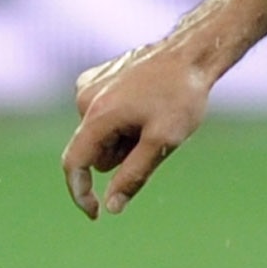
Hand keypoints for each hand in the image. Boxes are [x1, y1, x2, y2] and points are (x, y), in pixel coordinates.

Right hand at [60, 38, 215, 218]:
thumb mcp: (163, 141)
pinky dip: (122, 120)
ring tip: (153, 117)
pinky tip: (146, 104)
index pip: (74, 164)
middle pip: (94, 151)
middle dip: (119, 155)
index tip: (96, 214)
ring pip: (100, 134)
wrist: (192, 52)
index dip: (81, 194)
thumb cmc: (181, 95)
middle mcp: (85, 98)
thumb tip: (111, 207)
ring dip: (123, 137)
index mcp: (97, 115)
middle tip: (154, 137)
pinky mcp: (97, 78)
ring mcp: (89, 85)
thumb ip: (133, 176)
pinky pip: (103, 115)